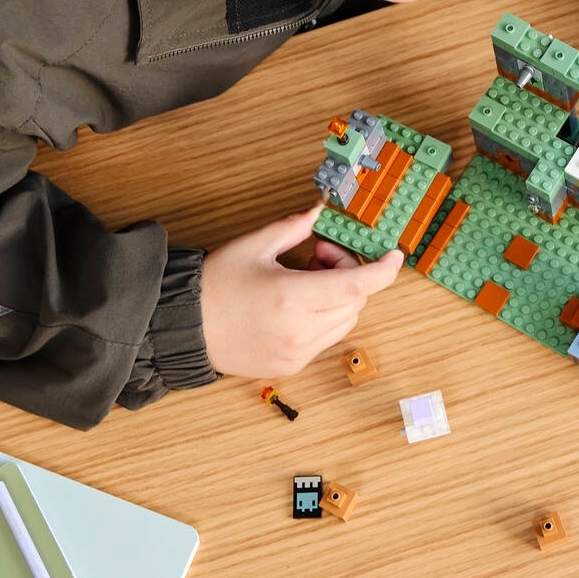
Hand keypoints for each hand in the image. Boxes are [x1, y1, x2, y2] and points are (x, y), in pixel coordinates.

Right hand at [199, 207, 402, 378]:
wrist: (184, 327)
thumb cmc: (214, 285)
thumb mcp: (253, 246)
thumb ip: (294, 227)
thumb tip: (321, 210)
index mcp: (291, 298)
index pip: (356, 286)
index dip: (383, 271)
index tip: (395, 256)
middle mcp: (299, 331)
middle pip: (354, 301)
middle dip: (347, 272)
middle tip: (317, 255)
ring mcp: (296, 353)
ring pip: (345, 322)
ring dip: (338, 298)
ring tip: (303, 280)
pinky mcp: (291, 366)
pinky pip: (326, 339)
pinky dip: (323, 318)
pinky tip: (296, 305)